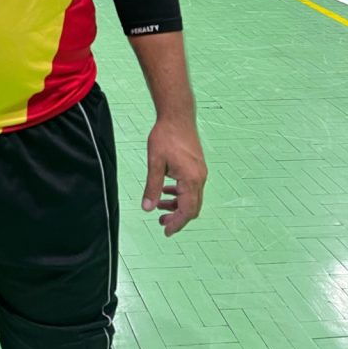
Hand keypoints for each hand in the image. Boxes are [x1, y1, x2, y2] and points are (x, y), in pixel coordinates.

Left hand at [142, 119, 206, 236]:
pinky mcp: (197, 166)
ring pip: (191, 197)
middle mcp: (199, 178)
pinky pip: (191, 186)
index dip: (177, 224)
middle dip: (177, 218)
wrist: (177, 115)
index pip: (187, 210)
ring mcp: (200, 171)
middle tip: (161, 224)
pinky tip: (165, 190)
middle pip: (192, 207)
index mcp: (191, 179)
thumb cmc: (165, 136)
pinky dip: (179, 193)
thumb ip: (152, 187)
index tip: (166, 232)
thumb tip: (147, 208)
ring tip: (160, 209)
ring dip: (177, 205)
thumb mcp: (155, 162)